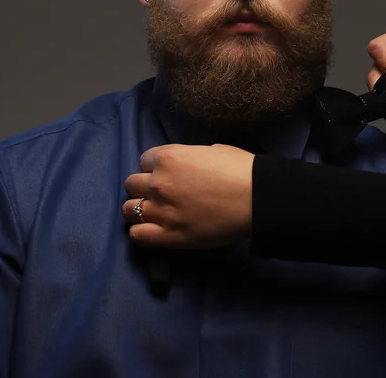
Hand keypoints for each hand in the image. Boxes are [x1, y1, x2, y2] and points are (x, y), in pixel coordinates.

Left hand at [122, 143, 253, 247]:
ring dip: (139, 208)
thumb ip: (188, 156)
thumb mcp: (210, 149)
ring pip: (128, 209)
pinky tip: (152, 229)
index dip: (155, 167)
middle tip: (161, 192)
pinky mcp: (168, 236)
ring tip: (154, 212)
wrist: (256, 198)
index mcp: (168, 157)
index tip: (167, 173)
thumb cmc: (240, 169)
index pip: (144, 160)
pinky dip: (140, 231)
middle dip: (144, 186)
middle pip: (132, 183)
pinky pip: (137, 234)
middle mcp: (158, 182)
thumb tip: (186, 164)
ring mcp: (161, 210)